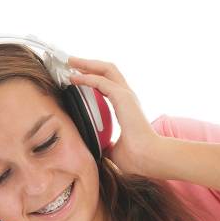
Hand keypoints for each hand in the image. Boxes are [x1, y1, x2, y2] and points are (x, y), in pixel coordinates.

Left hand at [67, 56, 159, 175]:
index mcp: (128, 107)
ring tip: (70, 61)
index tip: (77, 77)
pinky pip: (100, 81)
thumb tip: (94, 149)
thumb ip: (104, 145)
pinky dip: (86, 77)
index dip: (94, 77)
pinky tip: (73, 78)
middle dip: (89, 64)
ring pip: (105, 69)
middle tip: (71, 62)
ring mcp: (127, 96)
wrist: (149, 158)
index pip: (110, 84)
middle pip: (108, 70)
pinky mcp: (123, 98)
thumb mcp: (113, 150)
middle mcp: (128, 97)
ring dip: (86, 64)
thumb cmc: (137, 158)